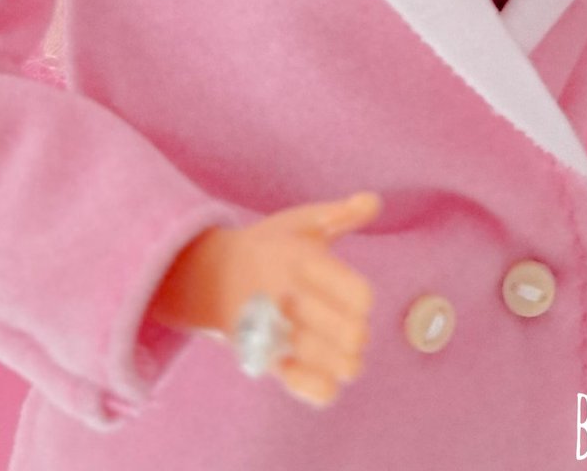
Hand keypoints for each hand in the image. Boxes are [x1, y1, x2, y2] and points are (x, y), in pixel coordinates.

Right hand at [150, 191, 378, 408]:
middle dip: (358, 333)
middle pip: (351, 333)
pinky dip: (321, 386)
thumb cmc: (270, 247)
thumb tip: (375, 200)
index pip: (357, 294)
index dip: (363, 299)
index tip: (357, 297)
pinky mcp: (265, 359)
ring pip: (332, 363)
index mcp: (302, 261)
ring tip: (341, 352)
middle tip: (350, 326)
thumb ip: (342, 214)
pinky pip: (302, 385)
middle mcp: (289, 298)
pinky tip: (324, 374)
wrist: (211, 277)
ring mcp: (276, 332)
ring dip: (346, 361)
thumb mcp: (302, 222)